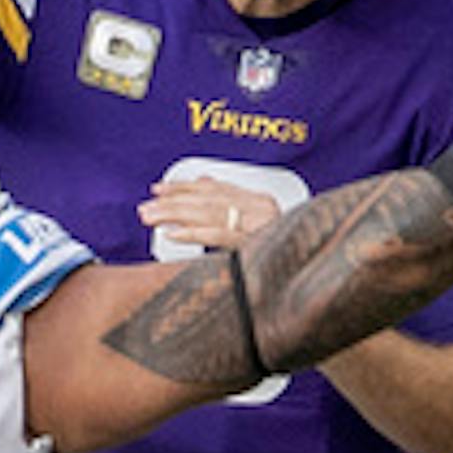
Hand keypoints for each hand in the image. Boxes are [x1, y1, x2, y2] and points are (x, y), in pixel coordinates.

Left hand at [139, 177, 280, 249]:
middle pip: (208, 200)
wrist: (306, 273)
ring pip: (209, 214)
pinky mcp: (257, 246)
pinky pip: (218, 236)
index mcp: (260, 201)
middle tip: (146, 207)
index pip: (215, 188)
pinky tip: (173, 234)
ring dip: (175, 215)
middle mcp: (261, 209)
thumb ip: (230, 200)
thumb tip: (202, 179)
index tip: (158, 190)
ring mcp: (261, 226)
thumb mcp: (256, 222)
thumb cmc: (281, 253)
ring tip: (151, 218)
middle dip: (172, 203)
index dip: (184, 187)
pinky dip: (193, 234)